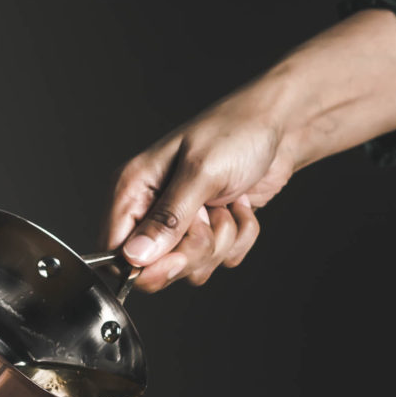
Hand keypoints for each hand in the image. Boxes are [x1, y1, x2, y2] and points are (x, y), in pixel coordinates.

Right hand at [105, 96, 292, 291]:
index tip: (177, 257)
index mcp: (133, 189)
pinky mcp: (210, 231)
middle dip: (193, 250)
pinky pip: (220, 261)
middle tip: (209, 215)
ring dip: (221, 241)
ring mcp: (181, 223)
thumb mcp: (200, 173)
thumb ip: (168, 218)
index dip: (144, 267)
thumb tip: (134, 257)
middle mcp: (151, 209)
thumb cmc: (236, 132)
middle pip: (155, 268)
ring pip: (191, 268)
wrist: (280, 127)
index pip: (115, 253)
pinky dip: (239, 238)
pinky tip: (239, 206)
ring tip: (225, 203)